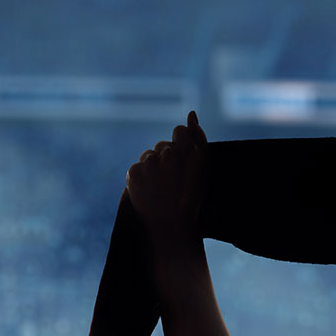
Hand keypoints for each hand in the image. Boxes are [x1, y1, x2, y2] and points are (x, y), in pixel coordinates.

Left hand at [126, 111, 206, 243]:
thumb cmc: (190, 194)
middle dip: (166, 157)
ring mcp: (149, 163)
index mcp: (189, 151)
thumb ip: (197, 138)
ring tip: (161, 185)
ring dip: (153, 166)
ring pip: (149, 155)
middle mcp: (168, 154)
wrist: (170, 222)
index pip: (179, 131)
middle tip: (172, 179)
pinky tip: (150, 188)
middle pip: (162, 145)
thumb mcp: (202, 167)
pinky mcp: (134, 172)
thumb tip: (191, 113)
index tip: (181, 159)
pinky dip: (142, 175)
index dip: (180, 143)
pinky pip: (138, 166)